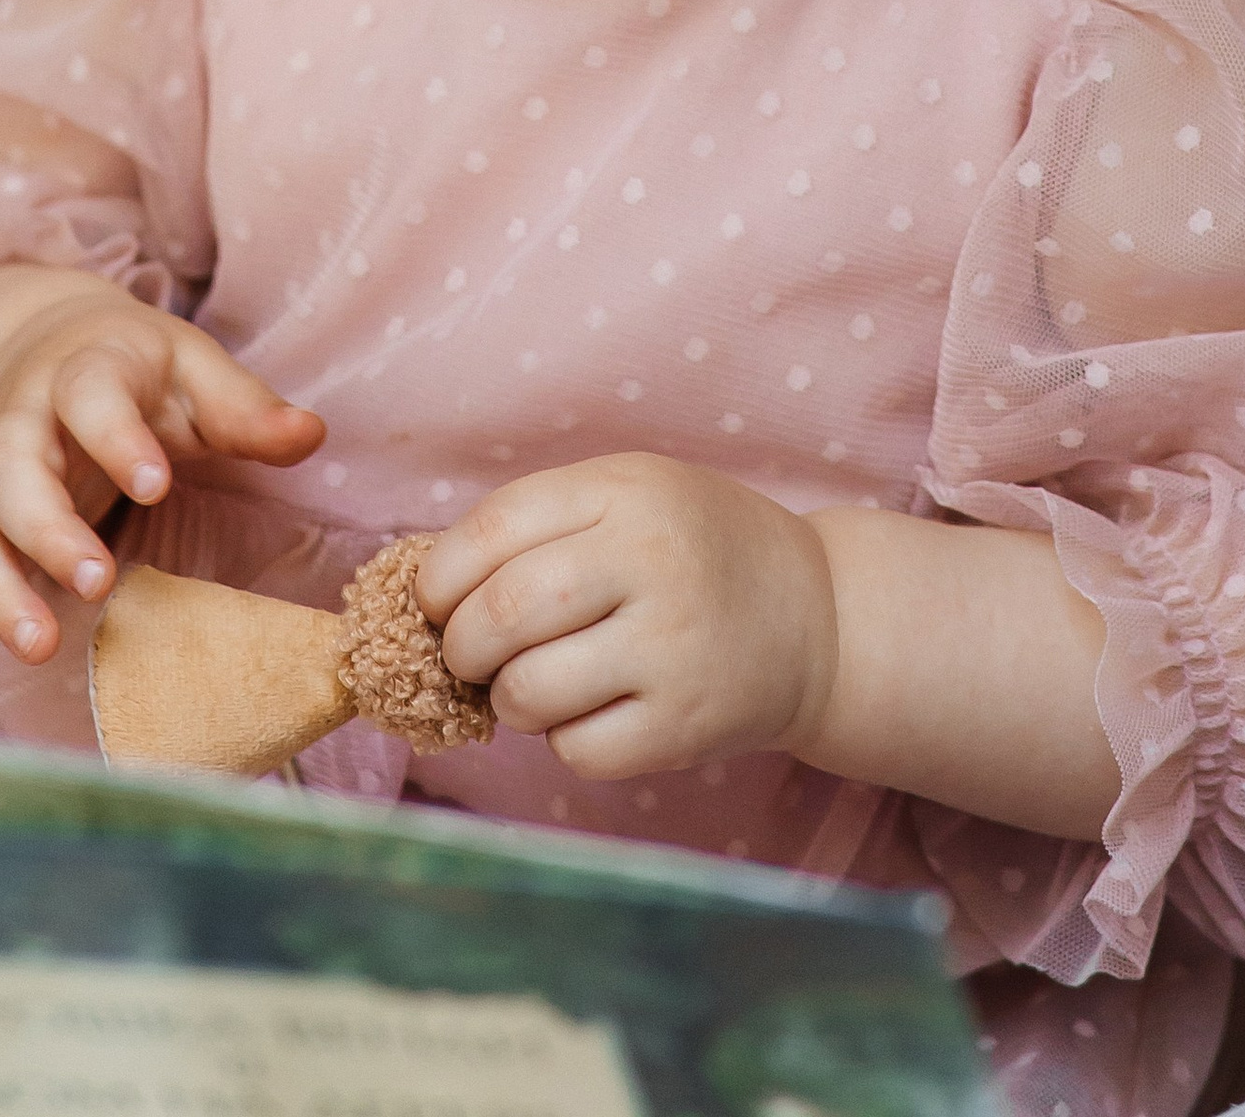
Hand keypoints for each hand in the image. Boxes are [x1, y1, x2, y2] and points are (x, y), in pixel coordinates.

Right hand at [0, 275, 322, 716]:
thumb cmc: (136, 374)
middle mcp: (19, 428)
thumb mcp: (191, 370)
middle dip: (46, 529)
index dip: (117, 438)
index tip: (156, 484)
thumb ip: (243, 406)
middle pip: (11, 472)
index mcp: (81, 373)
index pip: (89, 395)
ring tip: (39, 646)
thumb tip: (309, 435)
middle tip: (97, 581)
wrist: (42, 354)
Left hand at [418, 454, 835, 779]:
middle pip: (503, 614)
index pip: (493, 528)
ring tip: (533, 683)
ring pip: (529, 693)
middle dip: (460, 646)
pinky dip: (563, 741)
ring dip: (507, 699)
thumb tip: (428, 587)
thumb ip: (538, 524)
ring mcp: (671, 648)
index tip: (433, 601)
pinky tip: (591, 713)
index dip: (440, 575)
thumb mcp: (627, 495)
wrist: (816, 615)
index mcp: (623, 493)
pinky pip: (577, 751)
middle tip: (469, 654)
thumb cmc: (692, 548)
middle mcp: (649, 563)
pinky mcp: (686, 725)